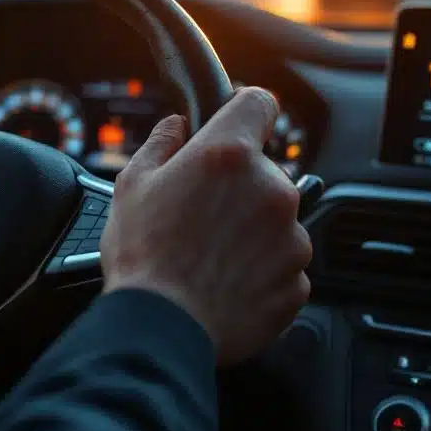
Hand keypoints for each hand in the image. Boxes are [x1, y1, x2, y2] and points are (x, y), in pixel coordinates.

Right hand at [99, 87, 311, 364]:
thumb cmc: (143, 255)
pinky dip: (260, 268)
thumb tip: (176, 126)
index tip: (233, 124)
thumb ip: (162, 143)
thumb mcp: (132, 184)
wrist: (162, 327)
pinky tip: (223, 279)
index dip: (243, 110)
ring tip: (208, 253)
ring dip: (250, 228)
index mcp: (228, 156)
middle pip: (263, 169)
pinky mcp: (298, 280)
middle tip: (198, 212)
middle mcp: (270, 189)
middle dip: (236, 184)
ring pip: (274, 218)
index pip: (258, 103)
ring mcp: (291, 236)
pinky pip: (282, 262)